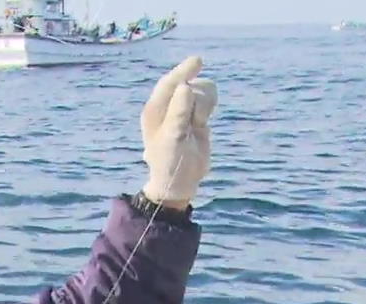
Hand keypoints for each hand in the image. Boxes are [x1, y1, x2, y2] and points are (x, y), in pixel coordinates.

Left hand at [140, 56, 217, 208]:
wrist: (181, 180)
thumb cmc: (170, 162)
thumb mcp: (173, 138)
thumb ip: (179, 112)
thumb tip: (185, 87)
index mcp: (155, 110)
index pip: (169, 83)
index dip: (183, 71)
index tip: (198, 61)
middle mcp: (168, 107)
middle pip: (189, 84)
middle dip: (198, 98)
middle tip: (195, 122)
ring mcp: (183, 109)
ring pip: (201, 89)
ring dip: (206, 103)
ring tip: (198, 125)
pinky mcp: (196, 115)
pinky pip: (208, 98)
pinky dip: (210, 105)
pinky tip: (203, 122)